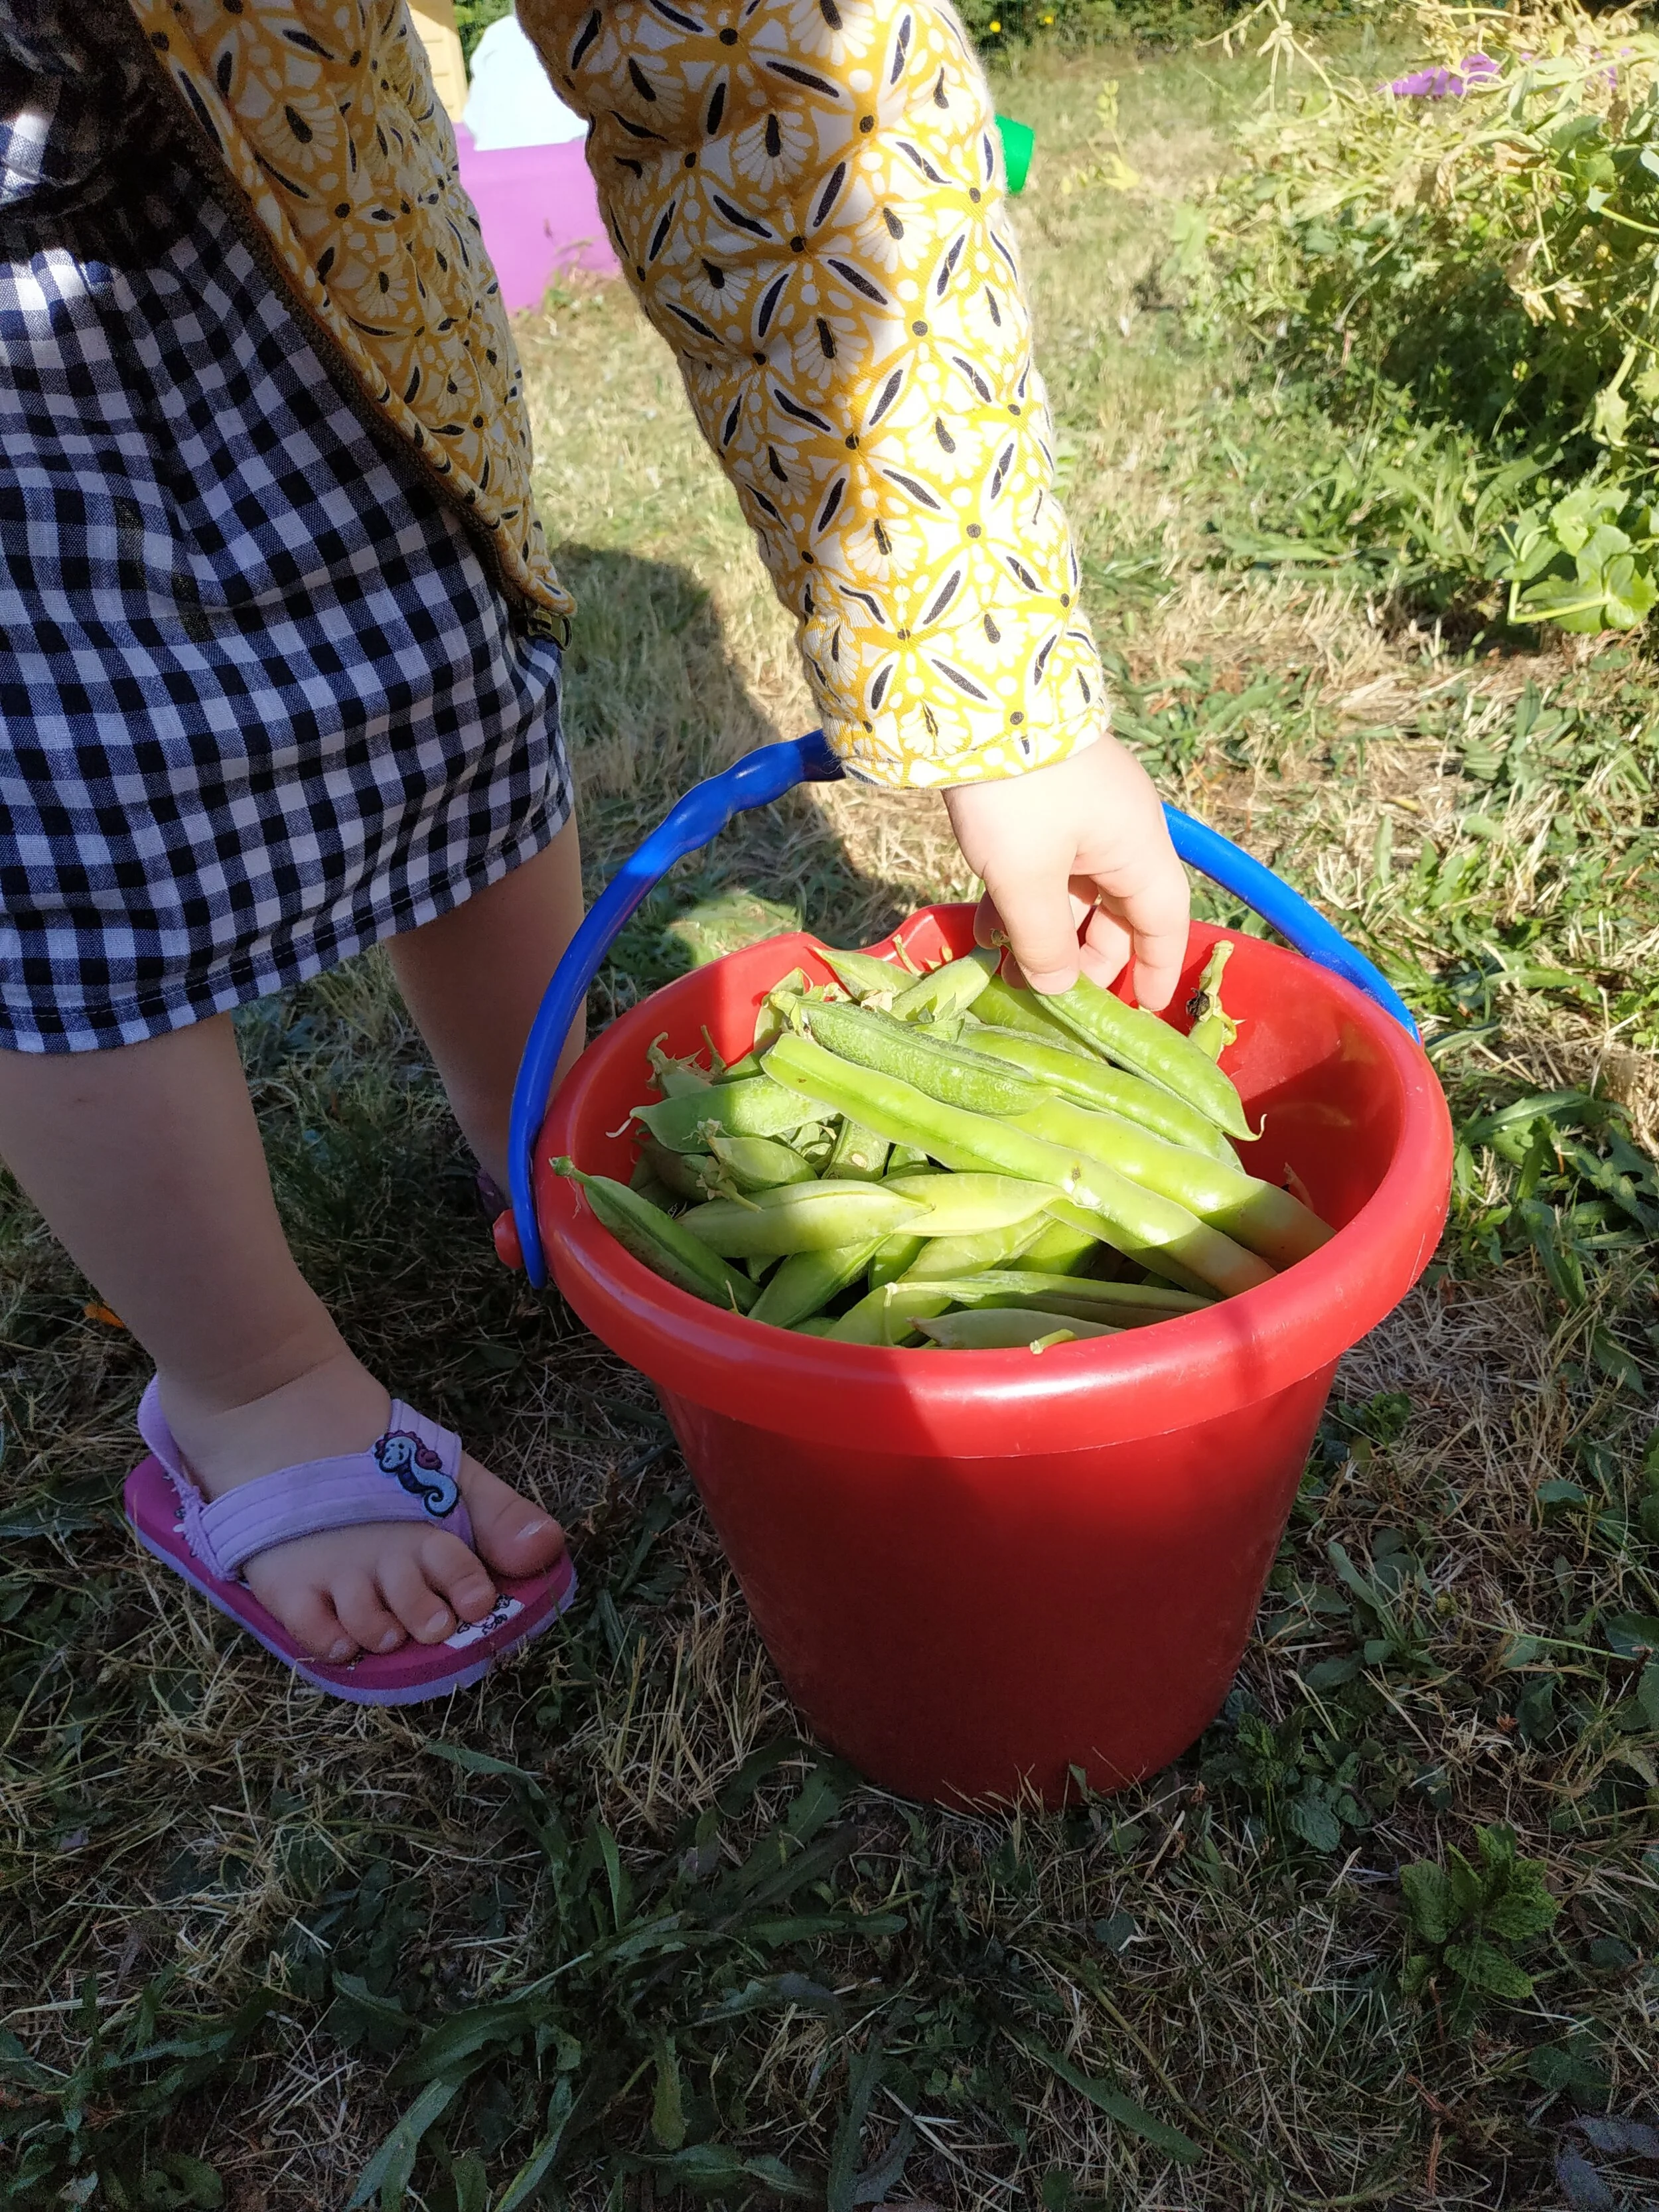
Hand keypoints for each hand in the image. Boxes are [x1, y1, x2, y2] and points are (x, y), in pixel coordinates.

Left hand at [942, 735, 1189, 1008]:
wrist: (977, 699)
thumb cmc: (1017, 796)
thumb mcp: (1025, 878)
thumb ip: (1043, 941)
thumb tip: (1058, 989)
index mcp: (1137, 847)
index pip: (1164, 920)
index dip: (1157, 967)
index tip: (1146, 1007)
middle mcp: (1119, 831)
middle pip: (1118, 910)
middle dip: (1087, 956)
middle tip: (1052, 992)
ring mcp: (1081, 814)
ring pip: (1075, 890)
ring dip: (1047, 931)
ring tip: (1008, 969)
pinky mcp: (1042, 802)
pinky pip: (1045, 866)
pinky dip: (1024, 899)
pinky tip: (988, 927)